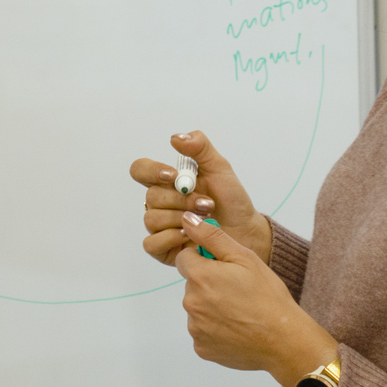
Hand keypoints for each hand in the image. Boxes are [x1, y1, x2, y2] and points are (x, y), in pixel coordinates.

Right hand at [131, 129, 271, 265]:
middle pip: (151, 196)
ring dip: (181, 219)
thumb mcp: (220, 168)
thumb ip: (200, 147)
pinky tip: (190, 237)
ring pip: (152, 219)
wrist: (245, 231)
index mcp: (167, 181)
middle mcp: (160, 203)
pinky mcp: (163, 248)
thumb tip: (175, 138)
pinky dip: (171, 238)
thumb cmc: (231, 200)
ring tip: (204, 220)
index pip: (141, 170)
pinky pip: (151, 243)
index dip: (151, 171)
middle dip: (181, 200)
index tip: (174, 176)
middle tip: (207, 203)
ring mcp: (160, 226)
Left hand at [175, 213, 336, 386]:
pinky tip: (236, 329)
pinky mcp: (201, 348)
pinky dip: (215, 329)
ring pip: (197, 308)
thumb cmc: (268, 297)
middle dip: (208, 283)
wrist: (286, 342)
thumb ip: (212, 236)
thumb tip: (187, 219)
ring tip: (239, 312)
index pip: (185, 258)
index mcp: (200, 277)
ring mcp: (195, 328)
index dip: (204, 259)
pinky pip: (203, 331)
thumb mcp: (245, 257)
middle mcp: (191, 302)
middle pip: (191, 284)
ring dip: (211, 307)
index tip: (224, 268)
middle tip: (237, 291)